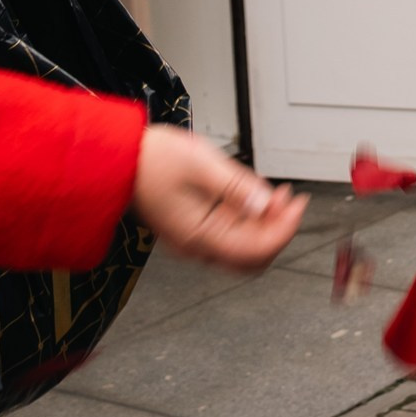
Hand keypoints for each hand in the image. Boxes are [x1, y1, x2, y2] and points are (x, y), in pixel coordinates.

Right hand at [131, 124, 305, 271]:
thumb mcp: (201, 164)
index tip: (298, 205)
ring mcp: (194, 237)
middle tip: (291, 201)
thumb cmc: (150, 159)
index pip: (255, 251)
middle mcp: (196, 244)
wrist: (117, 159)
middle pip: (252, 257)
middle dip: (278, 231)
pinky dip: (249, 219)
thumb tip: (265, 205)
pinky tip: (256, 195)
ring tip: (278, 194)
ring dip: (266, 225)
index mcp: (198, 235)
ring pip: (243, 247)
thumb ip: (236, 187)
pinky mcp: (194, 226)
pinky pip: (230, 233)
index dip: (284, 230)